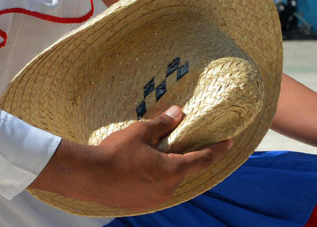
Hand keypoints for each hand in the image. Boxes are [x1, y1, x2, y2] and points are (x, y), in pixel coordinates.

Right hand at [30, 105, 231, 211]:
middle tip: (177, 141)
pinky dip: (153, 177)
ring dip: (166, 167)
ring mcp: (154, 200)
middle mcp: (168, 188)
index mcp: (172, 170)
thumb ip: (163, 124)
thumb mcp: (140, 132)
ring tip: (151, 154)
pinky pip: (154, 189)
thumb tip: (179, 113)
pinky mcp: (140, 204)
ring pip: (168, 180)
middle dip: (183, 155)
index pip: (203, 159)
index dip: (217, 149)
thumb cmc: (114, 152)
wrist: (87, 176)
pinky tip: (139, 168)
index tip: (229, 142)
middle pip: (183, 169)